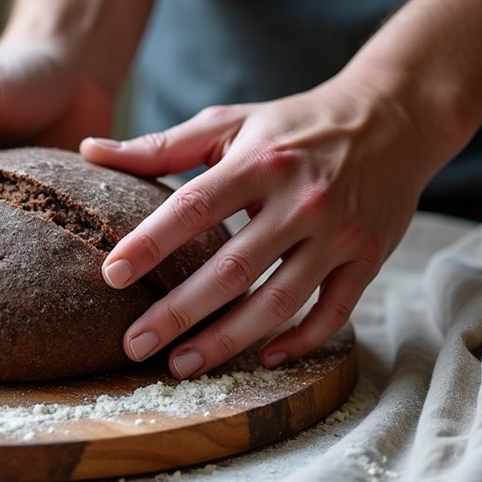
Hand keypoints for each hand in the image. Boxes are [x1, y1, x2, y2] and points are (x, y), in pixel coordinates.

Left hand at [80, 76, 448, 377]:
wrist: (393, 116)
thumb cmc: (294, 125)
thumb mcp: (230, 122)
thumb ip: (161, 145)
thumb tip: (89, 150)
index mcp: (259, 162)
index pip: (193, 208)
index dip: (150, 244)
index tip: (110, 276)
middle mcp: (300, 200)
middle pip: (232, 269)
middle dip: (179, 313)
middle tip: (134, 345)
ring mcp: (338, 233)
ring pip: (278, 301)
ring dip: (228, 340)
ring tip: (181, 365)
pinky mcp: (368, 257)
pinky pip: (332, 312)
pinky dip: (299, 340)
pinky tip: (263, 358)